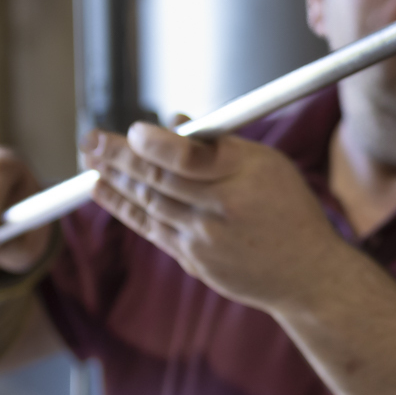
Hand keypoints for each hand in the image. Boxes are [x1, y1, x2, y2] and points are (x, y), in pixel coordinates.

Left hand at [82, 123, 348, 312]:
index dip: (154, 143)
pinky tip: (103, 190)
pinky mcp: (194, 260)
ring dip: (113, 179)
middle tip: (89, 139)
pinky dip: (123, 208)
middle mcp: (224, 208)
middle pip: (159, 178)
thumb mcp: (270, 166)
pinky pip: (150, 228)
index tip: (133, 130)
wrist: (306, 274)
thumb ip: (221, 144)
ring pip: (148, 203)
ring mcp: (206, 238)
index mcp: (246, 176)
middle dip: (117, 156)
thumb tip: (176, 120)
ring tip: (90, 160)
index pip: (188, 156)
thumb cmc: (290, 211)